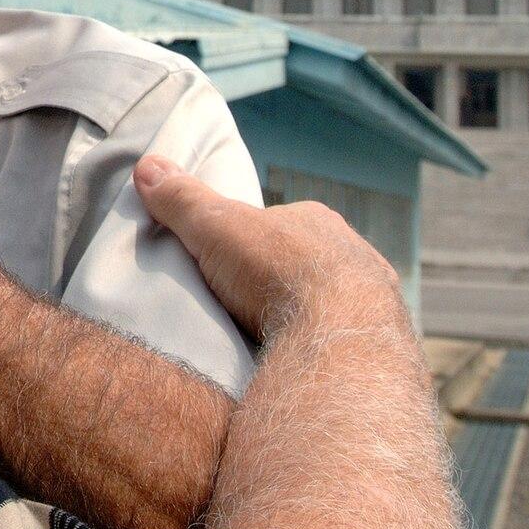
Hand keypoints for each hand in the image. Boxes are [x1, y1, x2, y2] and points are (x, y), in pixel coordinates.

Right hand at [132, 155, 404, 339]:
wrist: (339, 336)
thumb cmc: (276, 273)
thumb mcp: (214, 228)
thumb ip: (183, 201)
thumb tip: (147, 165)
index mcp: (315, 220)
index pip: (276, 225)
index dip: (250, 242)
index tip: (226, 264)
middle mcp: (352, 252)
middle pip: (305, 262)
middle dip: (280, 280)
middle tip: (246, 307)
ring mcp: (374, 297)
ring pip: (331, 302)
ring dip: (306, 316)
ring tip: (271, 342)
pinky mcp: (382, 343)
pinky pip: (346, 340)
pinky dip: (326, 347)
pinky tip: (305, 363)